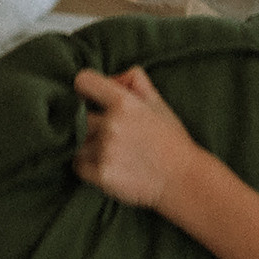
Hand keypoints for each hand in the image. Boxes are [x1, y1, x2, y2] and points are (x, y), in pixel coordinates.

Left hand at [72, 66, 203, 211]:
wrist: (183, 180)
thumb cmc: (171, 142)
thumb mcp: (158, 103)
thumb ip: (135, 82)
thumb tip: (112, 78)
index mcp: (125, 103)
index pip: (83, 81)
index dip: (83, 89)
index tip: (88, 99)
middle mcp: (112, 125)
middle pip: (77, 116)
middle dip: (87, 122)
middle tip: (100, 129)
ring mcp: (105, 151)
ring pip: (75, 142)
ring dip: (85, 145)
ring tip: (104, 149)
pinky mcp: (102, 175)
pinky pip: (77, 165)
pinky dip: (86, 165)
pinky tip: (104, 164)